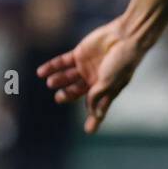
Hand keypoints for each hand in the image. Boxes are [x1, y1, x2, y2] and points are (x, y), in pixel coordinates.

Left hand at [36, 18, 141, 133]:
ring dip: (59, 80)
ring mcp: (86, 67)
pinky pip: (62, 62)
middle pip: (77, 91)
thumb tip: (93, 113)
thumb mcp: (109, 82)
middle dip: (67, 95)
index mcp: (106, 88)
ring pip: (68, 77)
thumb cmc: (122, 62)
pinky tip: (41, 72)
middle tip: (59, 98)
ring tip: (50, 83)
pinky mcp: (79, 54)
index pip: (98, 106)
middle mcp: (95, 79)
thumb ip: (97, 96)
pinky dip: (52, 67)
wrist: (125, 37)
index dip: (94, 118)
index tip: (89, 131)